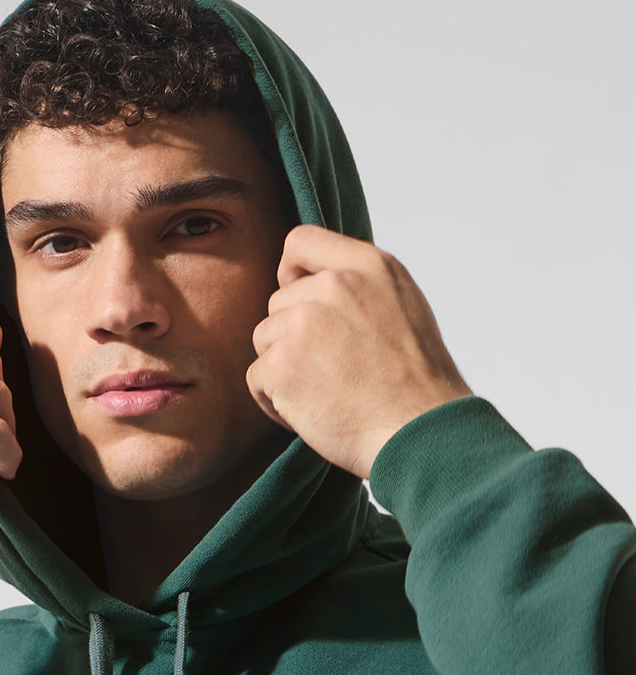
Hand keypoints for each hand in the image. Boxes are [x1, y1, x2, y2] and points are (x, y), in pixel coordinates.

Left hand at [246, 225, 472, 480]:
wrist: (419, 431)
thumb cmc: (417, 384)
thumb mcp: (403, 307)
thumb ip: (360, 288)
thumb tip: (317, 286)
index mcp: (367, 266)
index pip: (301, 242)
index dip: (291, 274)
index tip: (299, 301)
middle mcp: (333, 286)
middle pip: (278, 303)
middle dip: (292, 337)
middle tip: (329, 372)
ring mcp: (303, 323)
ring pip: (264, 339)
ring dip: (282, 369)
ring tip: (322, 395)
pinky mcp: (282, 364)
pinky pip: (256, 377)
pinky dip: (273, 401)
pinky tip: (308, 414)